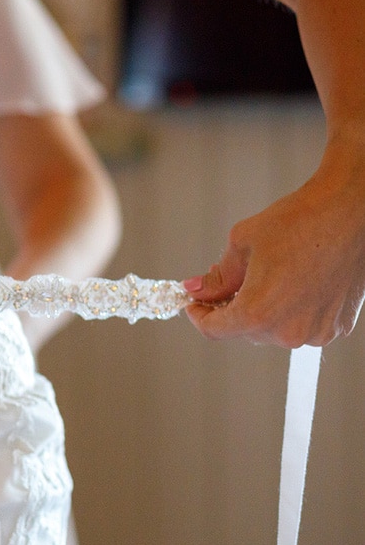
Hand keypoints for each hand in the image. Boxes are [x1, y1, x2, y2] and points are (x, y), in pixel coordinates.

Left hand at [184, 137, 364, 346]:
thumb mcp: (242, 244)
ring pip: (273, 330)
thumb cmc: (298, 221)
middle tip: (227, 282)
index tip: (194, 304)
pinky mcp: (338, 326)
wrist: (351, 211)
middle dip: (230, 308)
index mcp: (258, 313)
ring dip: (262, 311)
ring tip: (263, 277)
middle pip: (244, 330)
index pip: (214, 330)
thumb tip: (195, 290)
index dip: (198, 316)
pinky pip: (302, 325)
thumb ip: (217, 277)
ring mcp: (316, 332)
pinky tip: (292, 283)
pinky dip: (291, 310)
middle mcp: (288, 332)